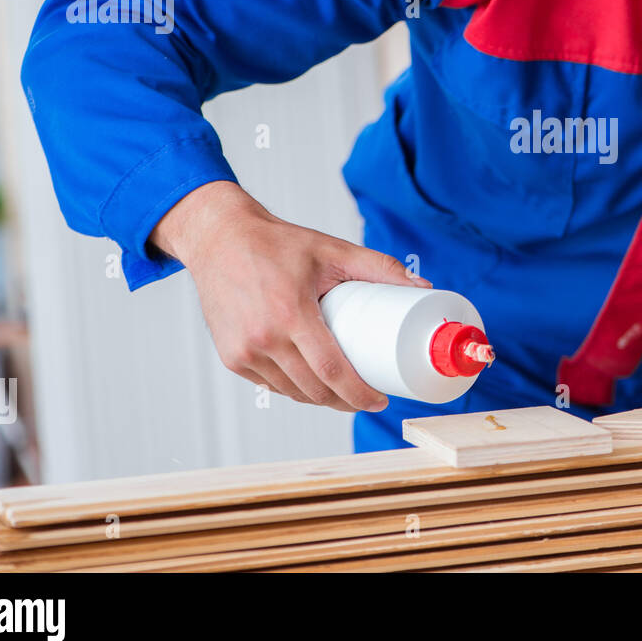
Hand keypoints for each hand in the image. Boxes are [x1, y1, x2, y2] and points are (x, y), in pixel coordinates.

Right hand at [150, 180, 430, 411]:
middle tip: (368, 397)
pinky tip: (311, 385)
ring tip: (344, 392)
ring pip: (291, 392)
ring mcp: (243, 352)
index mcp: (290, 314)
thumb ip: (378, 266)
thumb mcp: (332, 249)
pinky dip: (293, 389)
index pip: (332, 371)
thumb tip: (422, 285)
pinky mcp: (231, 357)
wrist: (220, 239)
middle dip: (345, 402)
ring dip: (320, 399)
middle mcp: (263, 338)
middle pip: (314, 389)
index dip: (359, 394)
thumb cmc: (276, 243)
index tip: (380, 400)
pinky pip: (269, 385)